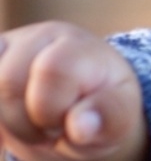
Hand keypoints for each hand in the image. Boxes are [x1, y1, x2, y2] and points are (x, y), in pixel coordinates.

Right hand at [0, 22, 144, 160]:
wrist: (83, 99)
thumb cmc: (102, 107)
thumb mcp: (118, 116)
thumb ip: (107, 118)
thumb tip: (81, 126)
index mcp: (76, 46)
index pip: (52, 70)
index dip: (52, 109)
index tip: (66, 127)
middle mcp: (37, 38)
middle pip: (6, 81)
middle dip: (24, 121)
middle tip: (47, 132)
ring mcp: (4, 48)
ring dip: (2, 120)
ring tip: (27, 126)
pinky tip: (2, 134)